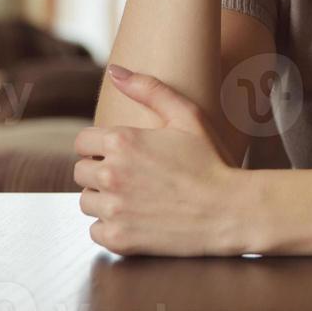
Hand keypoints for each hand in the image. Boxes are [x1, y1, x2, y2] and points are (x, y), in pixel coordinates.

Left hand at [75, 64, 250, 256]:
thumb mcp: (186, 115)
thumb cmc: (211, 160)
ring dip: (104, 200)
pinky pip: (95, 231)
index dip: (100, 147)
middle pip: (81, 172)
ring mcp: (114, 209)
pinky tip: (136, 219)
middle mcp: (111, 174)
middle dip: (101, 173)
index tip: (120, 155)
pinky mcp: (119, 238)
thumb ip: (148, 88)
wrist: (230, 210)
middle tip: (132, 177)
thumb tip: (114, 71)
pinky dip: (111, 227)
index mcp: (122, 141)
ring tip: (135, 198)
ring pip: (86, 202)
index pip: (82, 143)